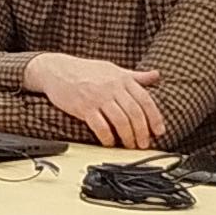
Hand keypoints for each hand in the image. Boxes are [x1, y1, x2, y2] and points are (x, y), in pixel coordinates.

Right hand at [25, 52, 167, 148]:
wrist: (57, 69)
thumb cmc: (85, 71)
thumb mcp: (113, 69)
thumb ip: (135, 76)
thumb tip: (156, 75)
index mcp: (122, 79)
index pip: (145, 100)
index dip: (155, 118)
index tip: (159, 131)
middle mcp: (112, 88)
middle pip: (134, 113)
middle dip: (142, 132)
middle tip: (144, 143)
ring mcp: (97, 98)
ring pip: (120, 121)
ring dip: (127, 137)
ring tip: (130, 145)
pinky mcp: (83, 107)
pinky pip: (100, 126)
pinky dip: (107, 137)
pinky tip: (110, 142)